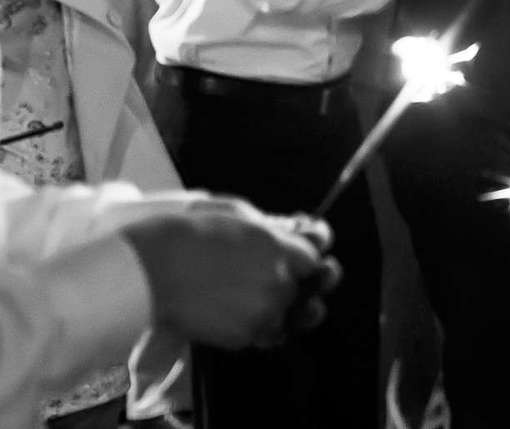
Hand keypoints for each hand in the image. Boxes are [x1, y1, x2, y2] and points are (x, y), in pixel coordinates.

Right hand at [123, 202, 338, 347]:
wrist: (151, 270)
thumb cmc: (191, 236)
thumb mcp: (240, 216)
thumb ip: (274, 228)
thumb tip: (293, 231)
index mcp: (282, 250)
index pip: (316, 255)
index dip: (310, 251)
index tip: (305, 250)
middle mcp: (280, 284)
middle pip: (307, 288)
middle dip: (299, 282)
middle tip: (282, 278)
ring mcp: (263, 313)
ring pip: (288, 316)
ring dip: (280, 309)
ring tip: (258, 300)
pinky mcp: (243, 336)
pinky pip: (262, 334)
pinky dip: (255, 327)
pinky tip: (237, 313)